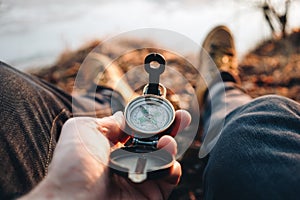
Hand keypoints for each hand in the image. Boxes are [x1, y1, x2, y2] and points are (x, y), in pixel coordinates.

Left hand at [20, 110, 190, 199]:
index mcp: (112, 146)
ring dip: (170, 145)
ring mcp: (140, 177)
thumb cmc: (73, 167)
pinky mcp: (151, 193)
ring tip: (167, 142)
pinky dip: (172, 166)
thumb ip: (107, 121)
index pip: (138, 130)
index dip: (151, 119)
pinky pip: (170, 177)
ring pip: (165, 157)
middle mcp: (128, 161)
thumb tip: (123, 117)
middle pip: (155, 141)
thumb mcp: (83, 130)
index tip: (161, 109)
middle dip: (171, 127)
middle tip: (182, 117)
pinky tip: (165, 160)